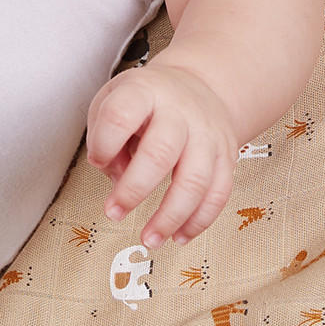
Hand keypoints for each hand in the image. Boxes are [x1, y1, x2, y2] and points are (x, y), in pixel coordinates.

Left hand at [84, 61, 240, 246]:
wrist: (199, 86)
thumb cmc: (148, 101)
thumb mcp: (114, 101)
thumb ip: (104, 136)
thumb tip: (116, 177)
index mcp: (145, 92)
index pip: (121, 115)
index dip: (104, 142)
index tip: (97, 159)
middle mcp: (180, 112)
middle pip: (161, 152)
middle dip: (134, 189)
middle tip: (114, 212)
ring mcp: (207, 135)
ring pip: (195, 180)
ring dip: (170, 217)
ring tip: (149, 239)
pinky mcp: (227, 156)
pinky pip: (218, 194)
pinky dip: (198, 221)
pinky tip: (178, 236)